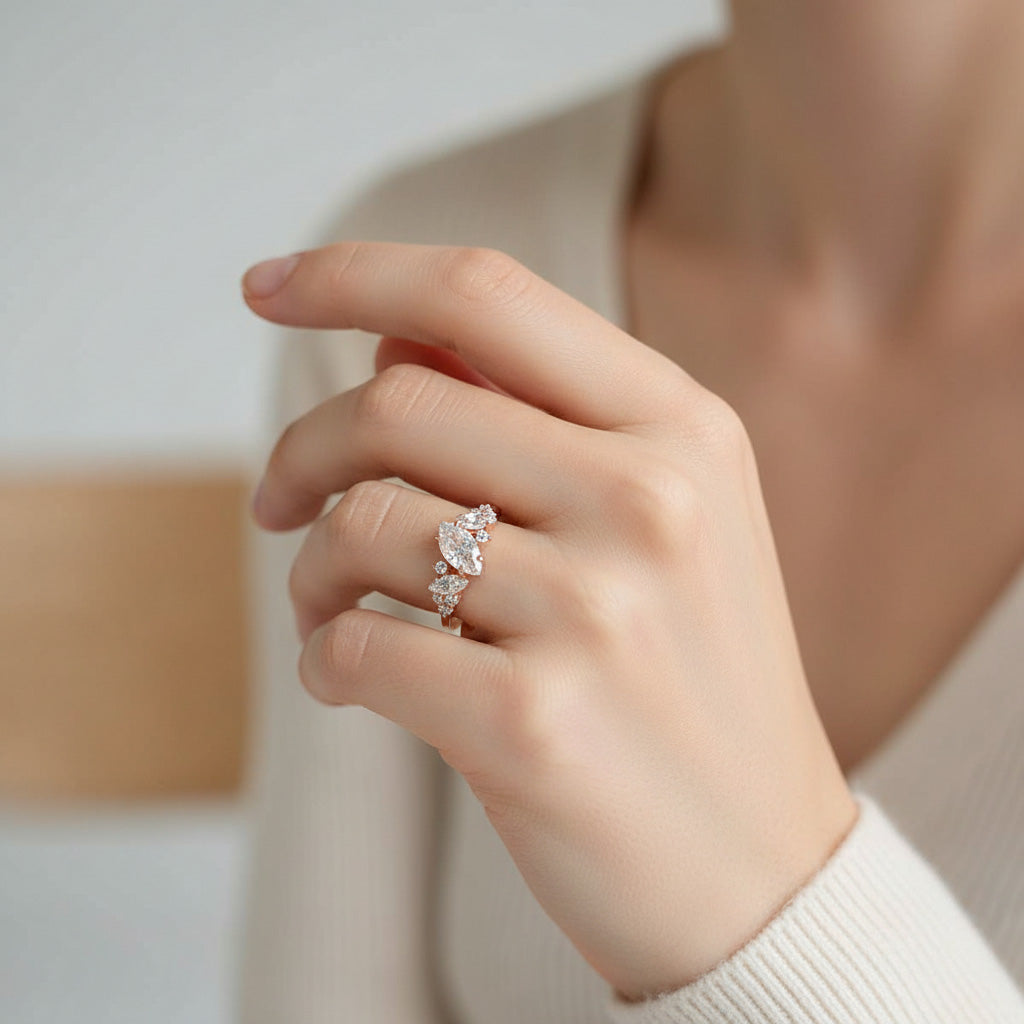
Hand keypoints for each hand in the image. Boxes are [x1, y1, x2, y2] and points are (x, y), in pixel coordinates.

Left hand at [241, 242, 857, 1001]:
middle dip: (301, 450)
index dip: (354, 273)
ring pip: (362, 524)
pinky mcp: (535, 722)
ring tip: (328, 610)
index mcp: (683, 428)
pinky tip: (349, 680)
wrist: (763, 870)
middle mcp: (651, 498)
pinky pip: (357, 647)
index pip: (484, 295)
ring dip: (308, 570)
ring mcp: (599, 610)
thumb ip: (530, 416)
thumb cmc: (690, 684)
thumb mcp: (656, 522)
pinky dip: (324, 660)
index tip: (263, 287)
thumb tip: (386, 342)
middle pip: (396, 401)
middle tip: (277, 505)